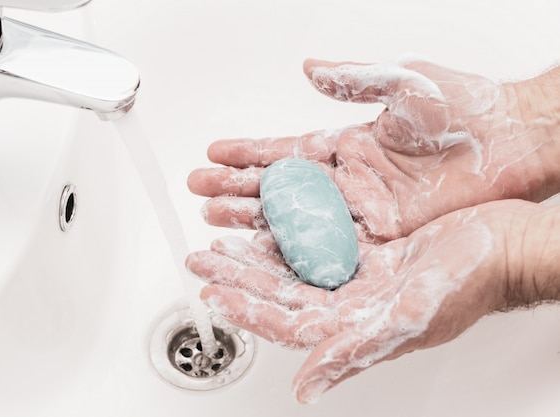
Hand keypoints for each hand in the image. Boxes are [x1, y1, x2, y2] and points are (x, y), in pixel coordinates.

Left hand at [186, 199, 559, 403]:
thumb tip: (305, 388)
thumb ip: (351, 352)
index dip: (245, 307)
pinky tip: (267, 213)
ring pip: (292, 258)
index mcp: (354, 322)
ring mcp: (356, 267)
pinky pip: (316, 232)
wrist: (504, 246)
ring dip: (256, 246)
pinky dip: (288, 223)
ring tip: (221, 233)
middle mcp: (349, 296)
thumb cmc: (468, 286)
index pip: (285, 320)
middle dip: (237, 274)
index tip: (210, 292)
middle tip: (201, 258)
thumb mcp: (408, 321)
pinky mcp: (366, 241)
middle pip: (279, 287)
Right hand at [188, 58, 559, 241]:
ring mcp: (362, 211)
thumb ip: (352, 80)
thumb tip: (308, 69)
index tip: (213, 153)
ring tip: (216, 223)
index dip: (248, 153)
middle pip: (281, 190)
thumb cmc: (465, 109)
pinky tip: (266, 253)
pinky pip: (331, 247)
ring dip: (256, 222)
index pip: (285, 151)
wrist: (514, 143)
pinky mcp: (382, 236)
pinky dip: (298, 251)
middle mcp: (347, 180)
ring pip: (297, 221)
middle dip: (236, 189)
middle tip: (199, 192)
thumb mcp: (402, 85)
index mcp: (347, 143)